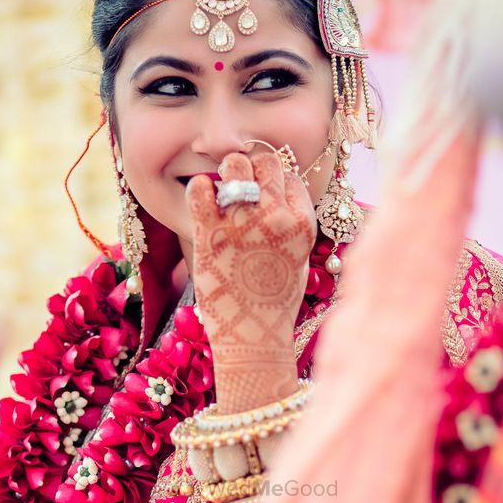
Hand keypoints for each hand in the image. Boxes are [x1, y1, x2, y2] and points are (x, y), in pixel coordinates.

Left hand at [187, 150, 315, 412]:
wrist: (253, 340)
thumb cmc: (275, 305)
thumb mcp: (299, 260)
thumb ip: (292, 226)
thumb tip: (279, 196)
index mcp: (302, 225)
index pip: (291, 178)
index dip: (277, 185)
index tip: (267, 200)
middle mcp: (276, 218)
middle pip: (266, 162)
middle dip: (254, 170)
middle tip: (243, 189)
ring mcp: (242, 224)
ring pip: (236, 165)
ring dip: (229, 172)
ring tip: (223, 192)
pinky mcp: (210, 234)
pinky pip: (201, 189)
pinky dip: (200, 188)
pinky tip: (203, 198)